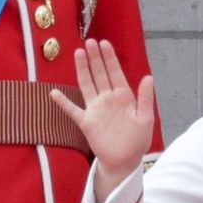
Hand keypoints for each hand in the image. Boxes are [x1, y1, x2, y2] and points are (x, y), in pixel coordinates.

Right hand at [48, 39, 155, 200]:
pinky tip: (54, 93)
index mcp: (123, 96)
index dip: (109, 58)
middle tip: (89, 41)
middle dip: (95, 58)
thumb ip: (145, 98)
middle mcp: (107, 99)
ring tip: (78, 53)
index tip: (104, 43)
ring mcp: (95, 109)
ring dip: (82, 69)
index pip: (115, 72)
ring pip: (86, 85)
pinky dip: (63, 102)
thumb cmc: (137, 140)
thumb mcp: (145, 118)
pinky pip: (72, 110)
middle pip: (99, 74)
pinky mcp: (86, 122)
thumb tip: (148, 77)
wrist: (125, 161)